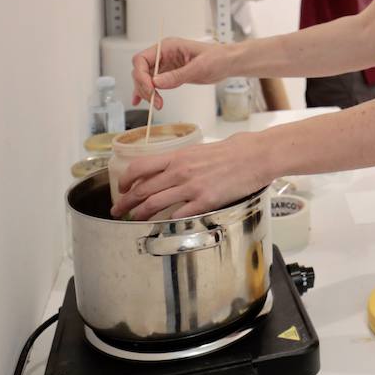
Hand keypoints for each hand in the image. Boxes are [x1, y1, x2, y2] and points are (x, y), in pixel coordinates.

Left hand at [111, 131, 273, 219]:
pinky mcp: (205, 201)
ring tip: (134, 219)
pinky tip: (163, 225)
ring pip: (154, 204)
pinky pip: (178, 215)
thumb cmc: (235, 150)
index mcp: (178, 156)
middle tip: (118, 210)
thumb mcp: (202, 149)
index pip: (140, 167)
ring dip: (140, 214)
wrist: (256, 155)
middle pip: (142, 189)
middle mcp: (180, 171)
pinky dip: (167, 221)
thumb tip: (174, 167)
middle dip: (126, 202)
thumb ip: (184, 160)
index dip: (126, 180)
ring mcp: (191, 187)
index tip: (123, 188)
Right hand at [131, 37, 231, 105]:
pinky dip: (146, 92)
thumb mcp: (199, 67)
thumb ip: (177, 75)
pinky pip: (153, 83)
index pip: (141, 59)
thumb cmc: (218, 58)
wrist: (228, 63)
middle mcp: (164, 55)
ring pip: (145, 79)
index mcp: (168, 47)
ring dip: (146, 92)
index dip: (141, 75)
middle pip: (141, 71)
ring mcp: (166, 65)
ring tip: (157, 104)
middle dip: (144, 87)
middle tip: (156, 101)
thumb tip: (156, 83)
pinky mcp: (170, 75)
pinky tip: (140, 101)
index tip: (150, 89)